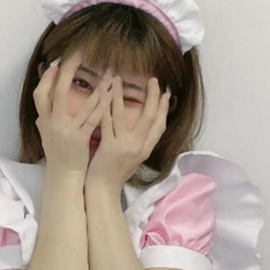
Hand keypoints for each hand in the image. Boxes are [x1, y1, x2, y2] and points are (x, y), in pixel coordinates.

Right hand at [33, 49, 113, 175]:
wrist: (64, 177)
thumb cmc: (58, 156)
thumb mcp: (47, 136)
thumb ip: (44, 122)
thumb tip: (41, 110)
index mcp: (44, 121)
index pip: (40, 94)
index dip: (46, 78)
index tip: (55, 65)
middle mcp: (52, 124)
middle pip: (56, 92)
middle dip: (67, 71)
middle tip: (77, 55)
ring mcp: (65, 131)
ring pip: (80, 103)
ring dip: (96, 86)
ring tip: (107, 72)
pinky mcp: (79, 139)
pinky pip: (92, 118)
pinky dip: (101, 104)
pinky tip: (111, 94)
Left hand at [86, 75, 170, 190]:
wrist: (103, 191)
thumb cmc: (115, 175)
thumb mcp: (133, 160)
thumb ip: (138, 144)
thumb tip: (142, 129)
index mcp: (146, 150)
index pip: (159, 126)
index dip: (164, 109)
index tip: (166, 94)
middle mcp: (138, 147)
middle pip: (149, 117)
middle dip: (153, 96)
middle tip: (153, 80)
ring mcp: (124, 146)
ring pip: (125, 114)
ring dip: (122, 94)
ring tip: (119, 78)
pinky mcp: (110, 146)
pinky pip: (108, 121)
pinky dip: (106, 106)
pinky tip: (103, 94)